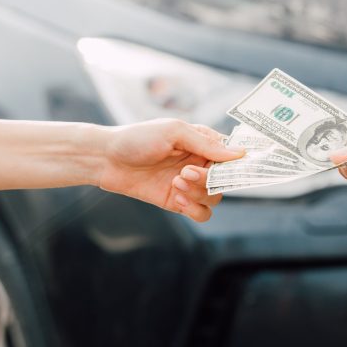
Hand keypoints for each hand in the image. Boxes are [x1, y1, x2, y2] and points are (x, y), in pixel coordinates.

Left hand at [98, 119, 242, 221]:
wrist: (106, 159)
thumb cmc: (138, 138)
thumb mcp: (174, 132)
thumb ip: (206, 144)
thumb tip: (239, 154)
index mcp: (202, 143)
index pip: (232, 157)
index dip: (235, 165)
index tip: (228, 169)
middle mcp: (199, 164)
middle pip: (225, 181)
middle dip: (209, 180)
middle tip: (185, 173)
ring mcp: (189, 185)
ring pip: (214, 198)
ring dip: (199, 193)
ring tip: (175, 183)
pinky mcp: (177, 202)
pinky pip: (201, 213)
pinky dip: (195, 209)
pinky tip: (176, 199)